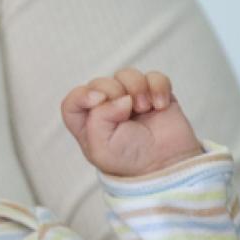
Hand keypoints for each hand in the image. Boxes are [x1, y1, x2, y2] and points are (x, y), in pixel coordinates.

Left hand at [61, 68, 203, 177]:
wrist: (167, 164)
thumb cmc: (131, 161)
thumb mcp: (101, 148)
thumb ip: (99, 119)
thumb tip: (121, 98)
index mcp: (88, 124)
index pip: (73, 101)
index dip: (82, 95)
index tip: (99, 100)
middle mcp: (107, 109)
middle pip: (100, 83)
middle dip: (113, 90)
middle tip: (127, 110)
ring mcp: (131, 100)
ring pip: (126, 75)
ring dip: (136, 87)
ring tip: (144, 108)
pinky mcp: (154, 94)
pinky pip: (153, 77)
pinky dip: (158, 87)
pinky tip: (160, 106)